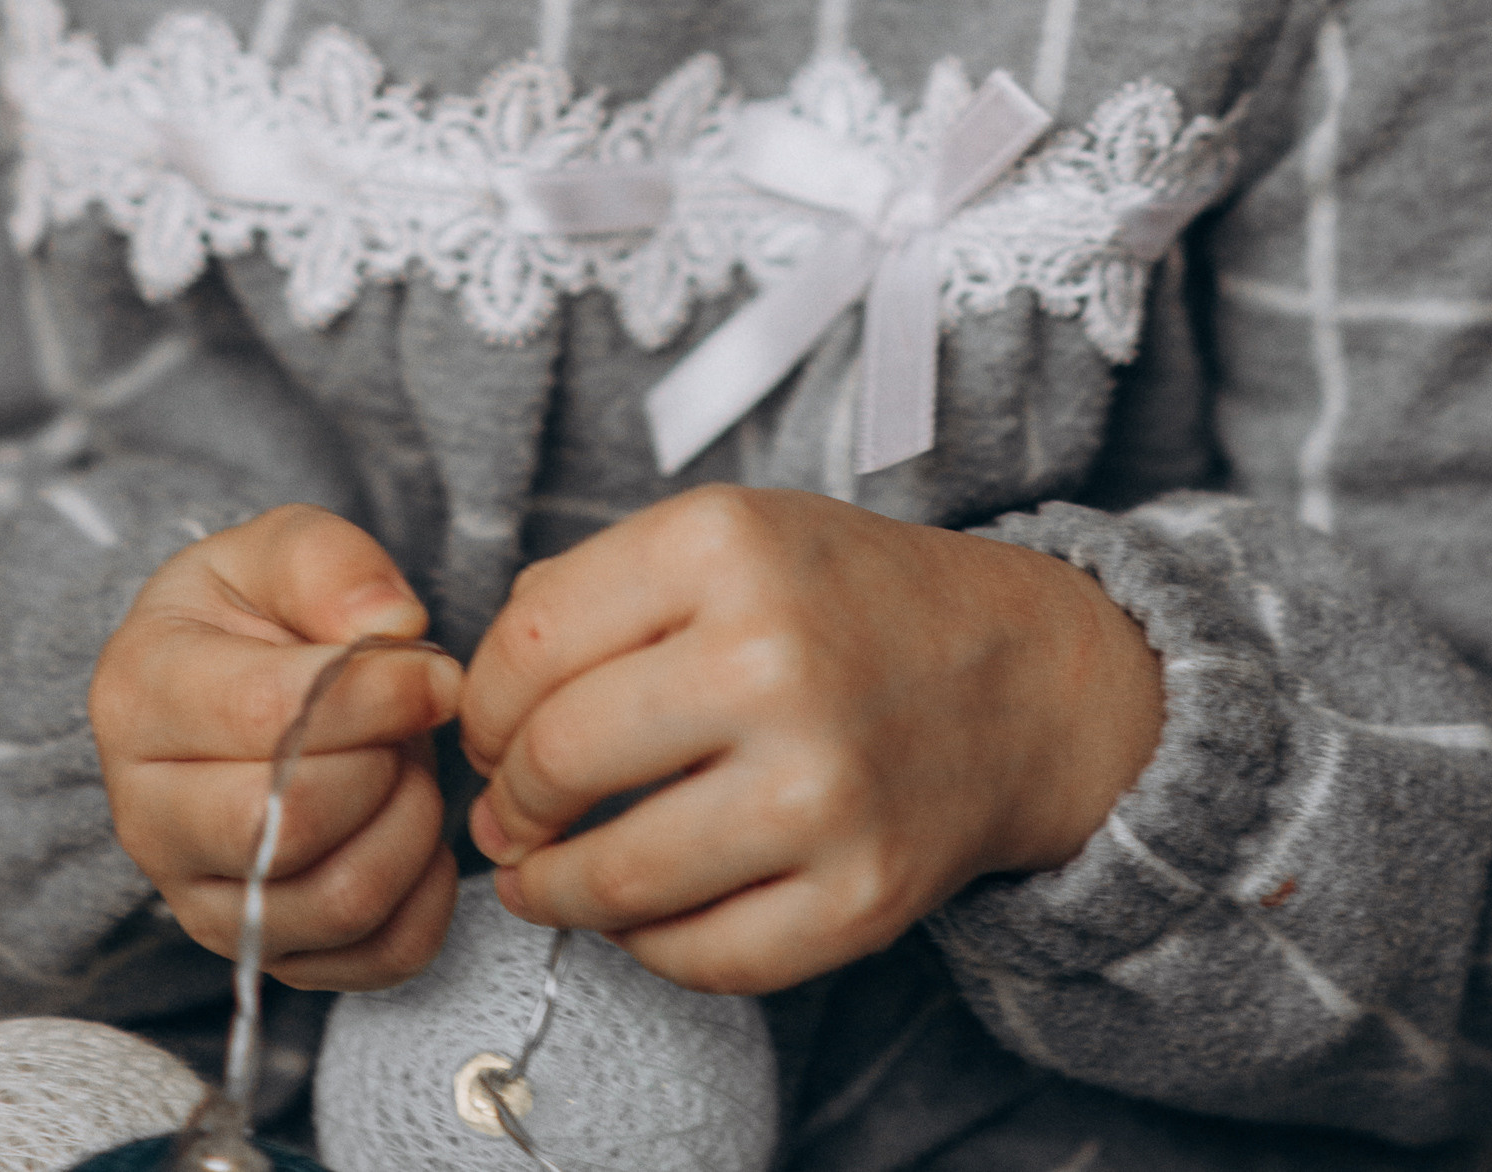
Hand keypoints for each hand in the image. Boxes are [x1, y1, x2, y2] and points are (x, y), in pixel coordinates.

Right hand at [90, 505, 461, 985]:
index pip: (266, 715)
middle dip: (386, 765)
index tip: (436, 673)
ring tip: (412, 770)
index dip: (376, 693)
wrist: (227, 687)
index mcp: (138, 693)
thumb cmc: (253, 614)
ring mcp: (195, 897)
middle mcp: (147, 812)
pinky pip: (366, 961)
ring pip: (334, 901)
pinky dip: (423, 904)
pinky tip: (417, 836)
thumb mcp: (279, 547)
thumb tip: (391, 626)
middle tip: (415, 723)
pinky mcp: (257, 953)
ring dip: (411, 830)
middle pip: (288, 823)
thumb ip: (332, 564)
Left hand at [457, 487, 1161, 994]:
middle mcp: (774, 660)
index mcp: (726, 546)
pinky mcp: (861, 896)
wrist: (1011, 675)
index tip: (485, 729)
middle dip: (508, 800)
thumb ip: (591, 594)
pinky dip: (645, 944)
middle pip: (558, 759)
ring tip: (541, 876)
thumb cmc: (842, 602)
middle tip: (508, 810)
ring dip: (550, 890)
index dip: (482, 703)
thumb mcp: (725, 534)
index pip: (528, 642)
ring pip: (615, 876)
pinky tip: (638, 910)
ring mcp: (822, 788)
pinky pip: (701, 956)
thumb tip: (481, 718)